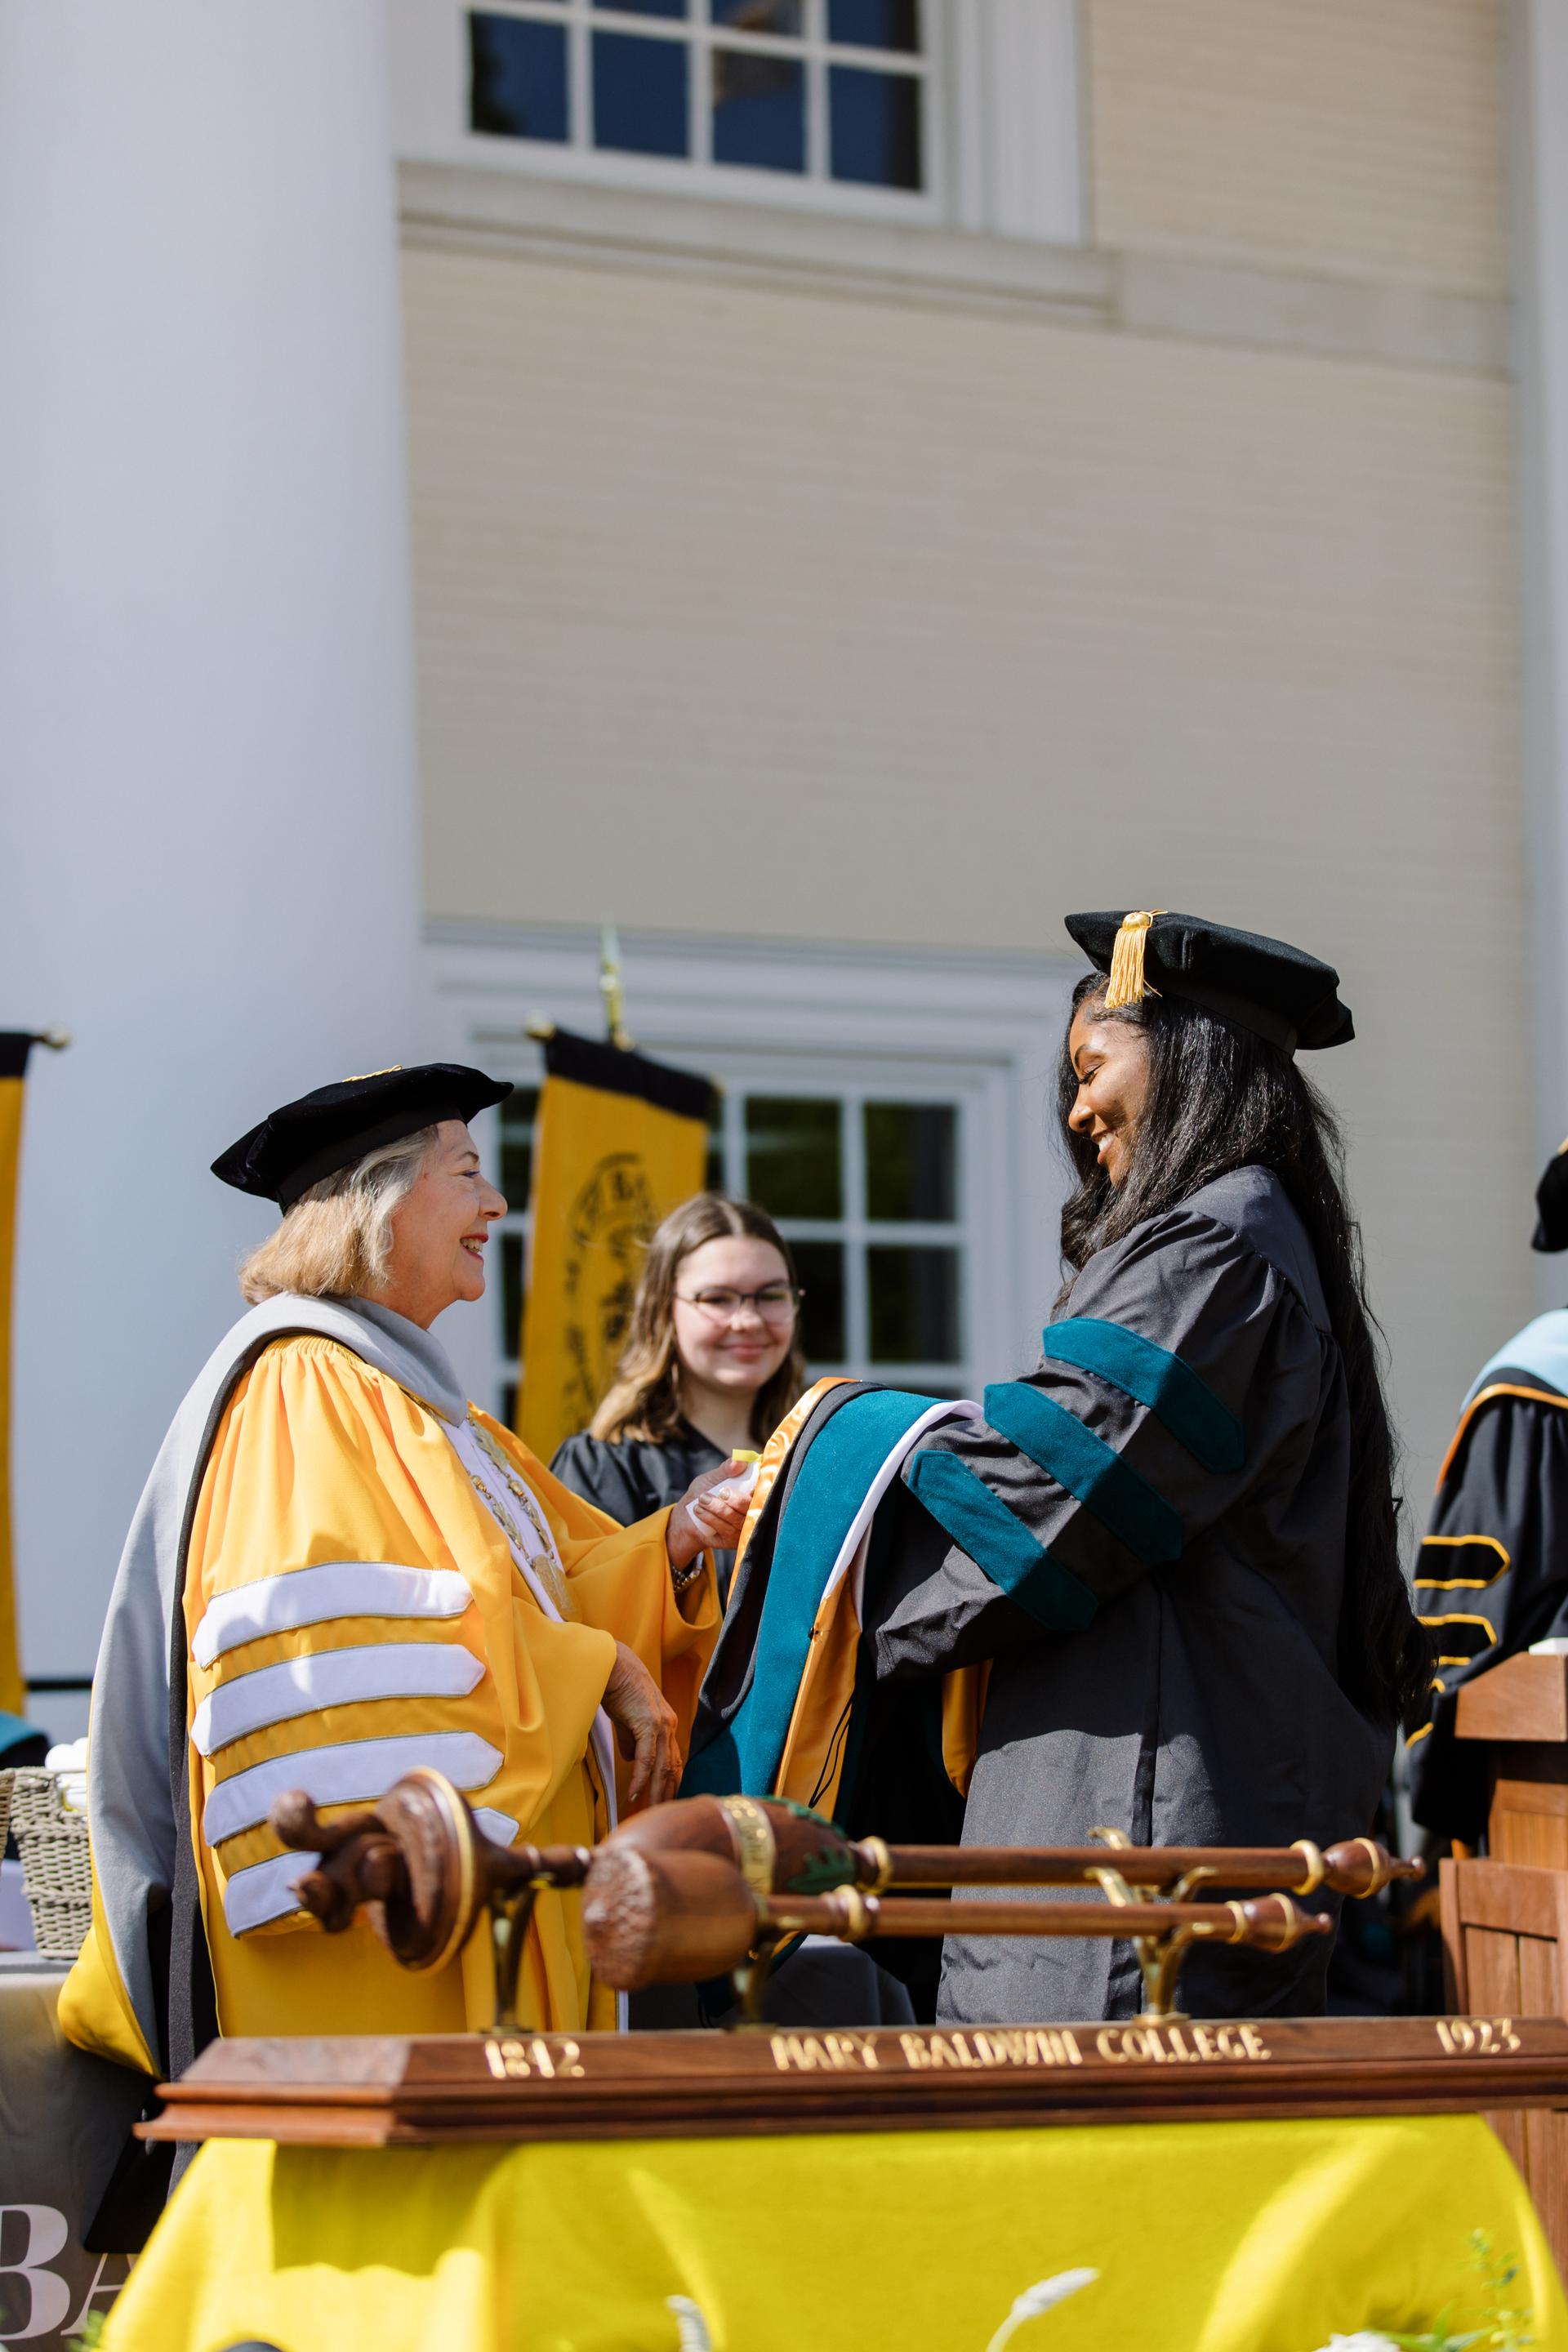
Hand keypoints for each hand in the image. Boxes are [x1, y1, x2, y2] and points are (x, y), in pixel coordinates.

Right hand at [601, 1639, 682, 1808]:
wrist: (613, 1664)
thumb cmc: (617, 1688)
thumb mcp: (626, 1719)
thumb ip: (631, 1741)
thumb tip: (631, 1761)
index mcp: (667, 1725)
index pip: (673, 1763)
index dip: (668, 1785)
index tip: (661, 1804)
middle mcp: (669, 1726)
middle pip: (672, 1769)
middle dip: (665, 1796)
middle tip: (657, 1817)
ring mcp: (662, 1725)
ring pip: (662, 1767)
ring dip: (654, 1793)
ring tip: (646, 1812)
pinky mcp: (649, 1723)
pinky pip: (646, 1758)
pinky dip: (641, 1777)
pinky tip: (634, 1792)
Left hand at [667, 1457, 754, 1570]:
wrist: (687, 1516)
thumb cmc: (705, 1492)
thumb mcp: (714, 1477)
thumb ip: (727, 1468)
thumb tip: (740, 1459)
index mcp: (753, 1493)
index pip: (766, 1491)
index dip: (761, 1490)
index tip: (750, 1486)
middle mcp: (754, 1512)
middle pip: (755, 1508)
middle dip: (737, 1500)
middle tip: (721, 1492)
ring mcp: (746, 1528)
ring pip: (739, 1520)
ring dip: (720, 1509)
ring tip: (702, 1499)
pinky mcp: (736, 1542)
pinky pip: (728, 1531)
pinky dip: (713, 1519)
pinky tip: (700, 1511)